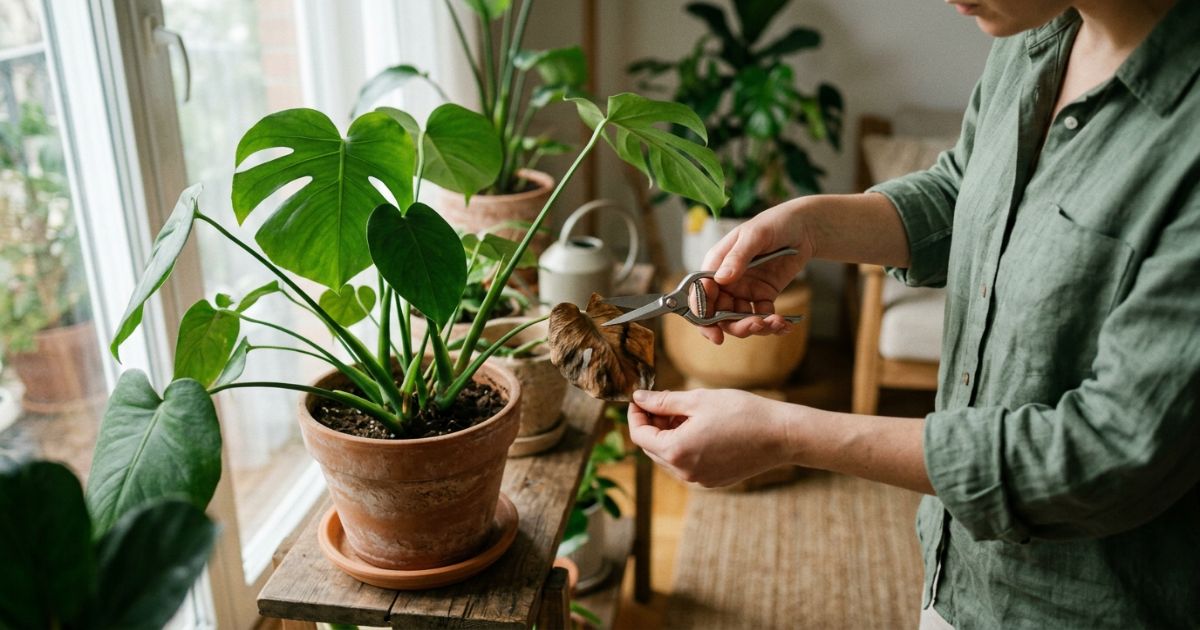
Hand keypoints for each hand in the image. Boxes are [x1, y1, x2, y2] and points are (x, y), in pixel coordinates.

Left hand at [627, 388, 794, 487]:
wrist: (780, 436)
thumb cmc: (741, 413)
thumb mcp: (698, 400)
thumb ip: (663, 401)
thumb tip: (639, 399)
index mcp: (676, 451)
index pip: (640, 435)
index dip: (636, 415)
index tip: (640, 399)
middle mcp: (684, 472)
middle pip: (653, 448)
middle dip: (653, 424)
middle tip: (663, 401)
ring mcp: (699, 480)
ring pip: (670, 457)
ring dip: (669, 435)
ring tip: (685, 413)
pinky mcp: (713, 481)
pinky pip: (688, 464)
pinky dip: (685, 446)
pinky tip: (700, 428)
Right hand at [698, 201, 812, 343]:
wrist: (804, 227)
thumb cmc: (775, 223)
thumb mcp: (755, 235)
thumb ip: (737, 257)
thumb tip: (721, 279)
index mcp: (716, 264)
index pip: (700, 293)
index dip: (702, 313)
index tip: (714, 328)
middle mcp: (726, 281)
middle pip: (718, 313)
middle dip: (733, 325)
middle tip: (754, 325)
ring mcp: (744, 290)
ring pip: (739, 319)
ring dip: (754, 327)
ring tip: (775, 323)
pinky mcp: (763, 296)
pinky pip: (762, 317)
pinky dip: (772, 325)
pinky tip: (784, 325)